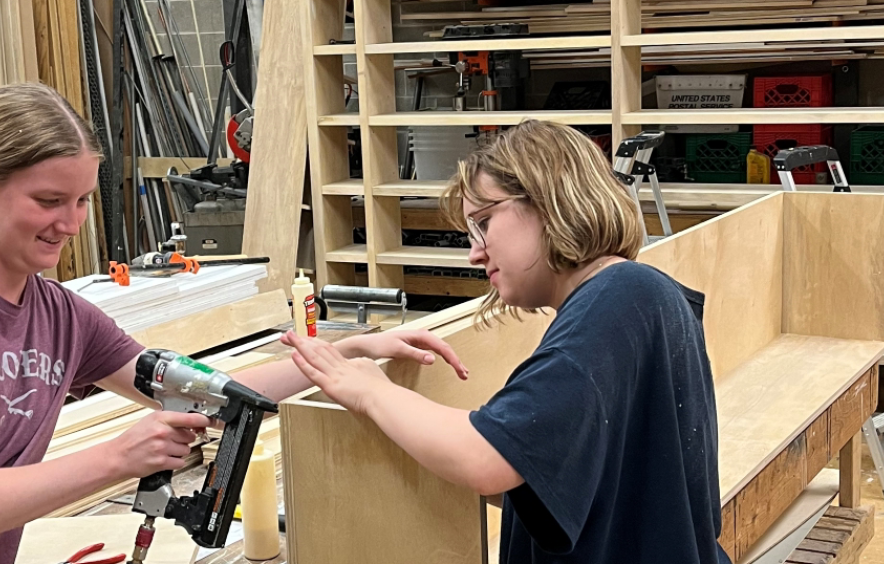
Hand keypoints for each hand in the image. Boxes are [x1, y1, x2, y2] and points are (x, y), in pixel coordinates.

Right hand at [106, 411, 210, 478]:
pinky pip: (181, 461)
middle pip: (190, 435)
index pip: (189, 417)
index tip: (210, 421)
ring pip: (186, 449)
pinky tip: (165, 457)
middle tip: (172, 439)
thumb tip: (190, 420)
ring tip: (166, 449)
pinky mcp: (162, 462)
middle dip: (184, 438)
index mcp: (161, 419)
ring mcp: (163, 447)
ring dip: (180, 450)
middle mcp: (163, 432)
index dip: (203, 420)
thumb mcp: (150, 421)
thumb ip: (170, 419)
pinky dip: (176, 461)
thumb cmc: (133, 438)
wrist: (118, 456)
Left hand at [282, 333, 391, 414]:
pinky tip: (294, 355)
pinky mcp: (331, 386)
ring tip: (290, 337)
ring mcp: (335, 375)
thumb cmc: (381, 390)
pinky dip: (303, 364)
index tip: (309, 338)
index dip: (318, 344)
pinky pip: (313, 373)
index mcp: (351, 364)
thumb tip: (360, 362)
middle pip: (320, 350)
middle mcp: (341, 367)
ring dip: (301, 346)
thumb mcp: (372, 372)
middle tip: (294, 333)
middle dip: (306, 341)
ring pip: (314, 357)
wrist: (382, 397)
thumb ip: (363, 367)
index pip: (330, 351)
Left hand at [334, 330, 468, 379]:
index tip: (460, 369)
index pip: (442, 347)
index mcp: (420, 335)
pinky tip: (449, 366)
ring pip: (442, 350)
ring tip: (462, 372)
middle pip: (445, 348)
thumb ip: (415, 354)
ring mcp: (420, 342)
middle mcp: (422, 336)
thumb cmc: (379, 345)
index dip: (453, 359)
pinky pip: (436, 352)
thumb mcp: (397, 350)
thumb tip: (432, 359)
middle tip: (464, 374)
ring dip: (452, 361)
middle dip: (456, 361)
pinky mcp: (418, 347)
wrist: (367, 345)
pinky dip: (444, 360)